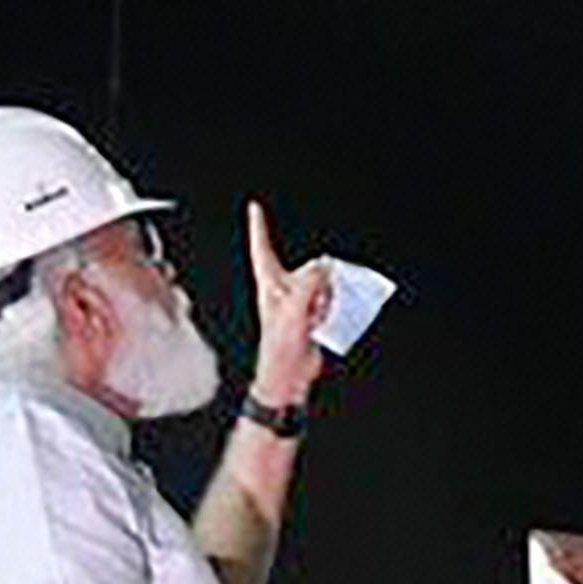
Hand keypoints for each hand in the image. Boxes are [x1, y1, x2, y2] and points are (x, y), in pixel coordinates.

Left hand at [244, 201, 332, 407]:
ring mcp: (297, 302)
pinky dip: (327, 309)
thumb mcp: (293, 309)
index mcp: (269, 283)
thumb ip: (309, 283)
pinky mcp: (310, 314)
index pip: (262, 247)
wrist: (288, 375)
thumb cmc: (280, 347)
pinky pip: (327, 299)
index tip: (255, 207)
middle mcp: (281, 289)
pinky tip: (317, 323)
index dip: (259, 226)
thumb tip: (322, 267)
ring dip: (322, 299)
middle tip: (309, 305)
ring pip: (321, 283)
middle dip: (314, 281)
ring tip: (311, 318)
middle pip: (306, 267)